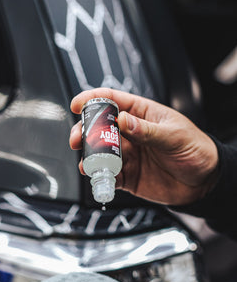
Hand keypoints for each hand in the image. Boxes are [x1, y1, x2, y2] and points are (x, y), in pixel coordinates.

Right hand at [70, 88, 218, 204]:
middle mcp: (130, 133)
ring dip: (89, 157)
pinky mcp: (127, 175)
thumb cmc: (195, 149)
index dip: (93, 99)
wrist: (204, 182)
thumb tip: (121, 120)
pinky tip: (99, 178)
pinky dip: (100, 177)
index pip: (112, 100)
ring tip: (88, 163)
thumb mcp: (173, 136)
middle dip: (84, 132)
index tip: (77, 105)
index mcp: (141, 114)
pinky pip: (108, 175)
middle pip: (99, 128)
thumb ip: (146, 130)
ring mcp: (128, 155)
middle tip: (77, 140)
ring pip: (99, 153)